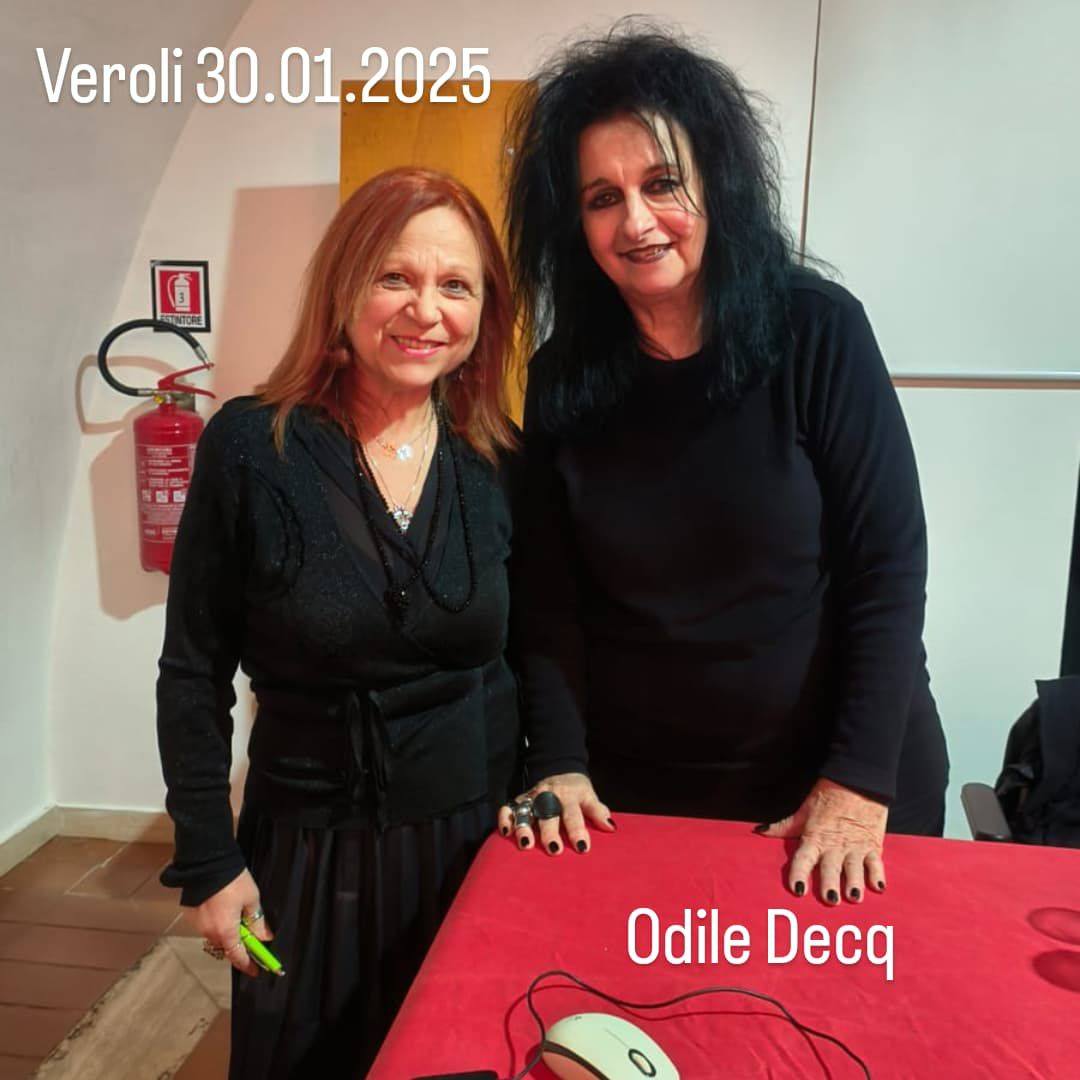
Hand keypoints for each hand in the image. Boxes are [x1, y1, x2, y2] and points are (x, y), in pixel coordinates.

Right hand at [187, 869, 272, 976]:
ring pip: (215, 936)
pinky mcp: (191, 914)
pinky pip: (207, 925)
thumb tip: (264, 936)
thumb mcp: (252, 899)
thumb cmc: (232, 880)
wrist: (207, 862)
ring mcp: (198, 924)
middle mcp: (209, 932)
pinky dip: (216, 922)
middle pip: (226, 946)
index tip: (256, 970)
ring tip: (237, 916)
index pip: (238, 956)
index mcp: (225, 931)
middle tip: (251, 936)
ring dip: (227, 932)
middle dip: (238, 944)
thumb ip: (257, 921)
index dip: (248, 964)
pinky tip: (224, 909)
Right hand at [497, 772, 614, 855]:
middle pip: (548, 814)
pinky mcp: (520, 799)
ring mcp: (533, 797)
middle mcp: (548, 795)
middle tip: (554, 850)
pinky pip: (508, 808)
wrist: (560, 768)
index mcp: (568, 795)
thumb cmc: (577, 789)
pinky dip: (505, 818)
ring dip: (525, 828)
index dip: (577, 831)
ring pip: (526, 811)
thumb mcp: (590, 795)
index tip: (582, 847)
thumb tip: (611, 827)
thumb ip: (598, 811)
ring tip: (526, 845)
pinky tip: (506, 832)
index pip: (573, 814)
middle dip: (550, 832)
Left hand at [757, 779, 887, 903]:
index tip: (797, 889)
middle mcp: (834, 845)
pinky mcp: (872, 845)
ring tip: (853, 896)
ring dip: (854, 882)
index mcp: (814, 838)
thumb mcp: (803, 812)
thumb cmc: (828, 797)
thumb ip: (784, 826)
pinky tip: (878, 888)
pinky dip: (878, 875)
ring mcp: (854, 846)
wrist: (857, 782)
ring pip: (854, 868)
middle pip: (830, 868)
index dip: (799, 874)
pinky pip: (876, 863)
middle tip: (830, 899)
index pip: (803, 859)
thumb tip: (760, 831)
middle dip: (829, 884)